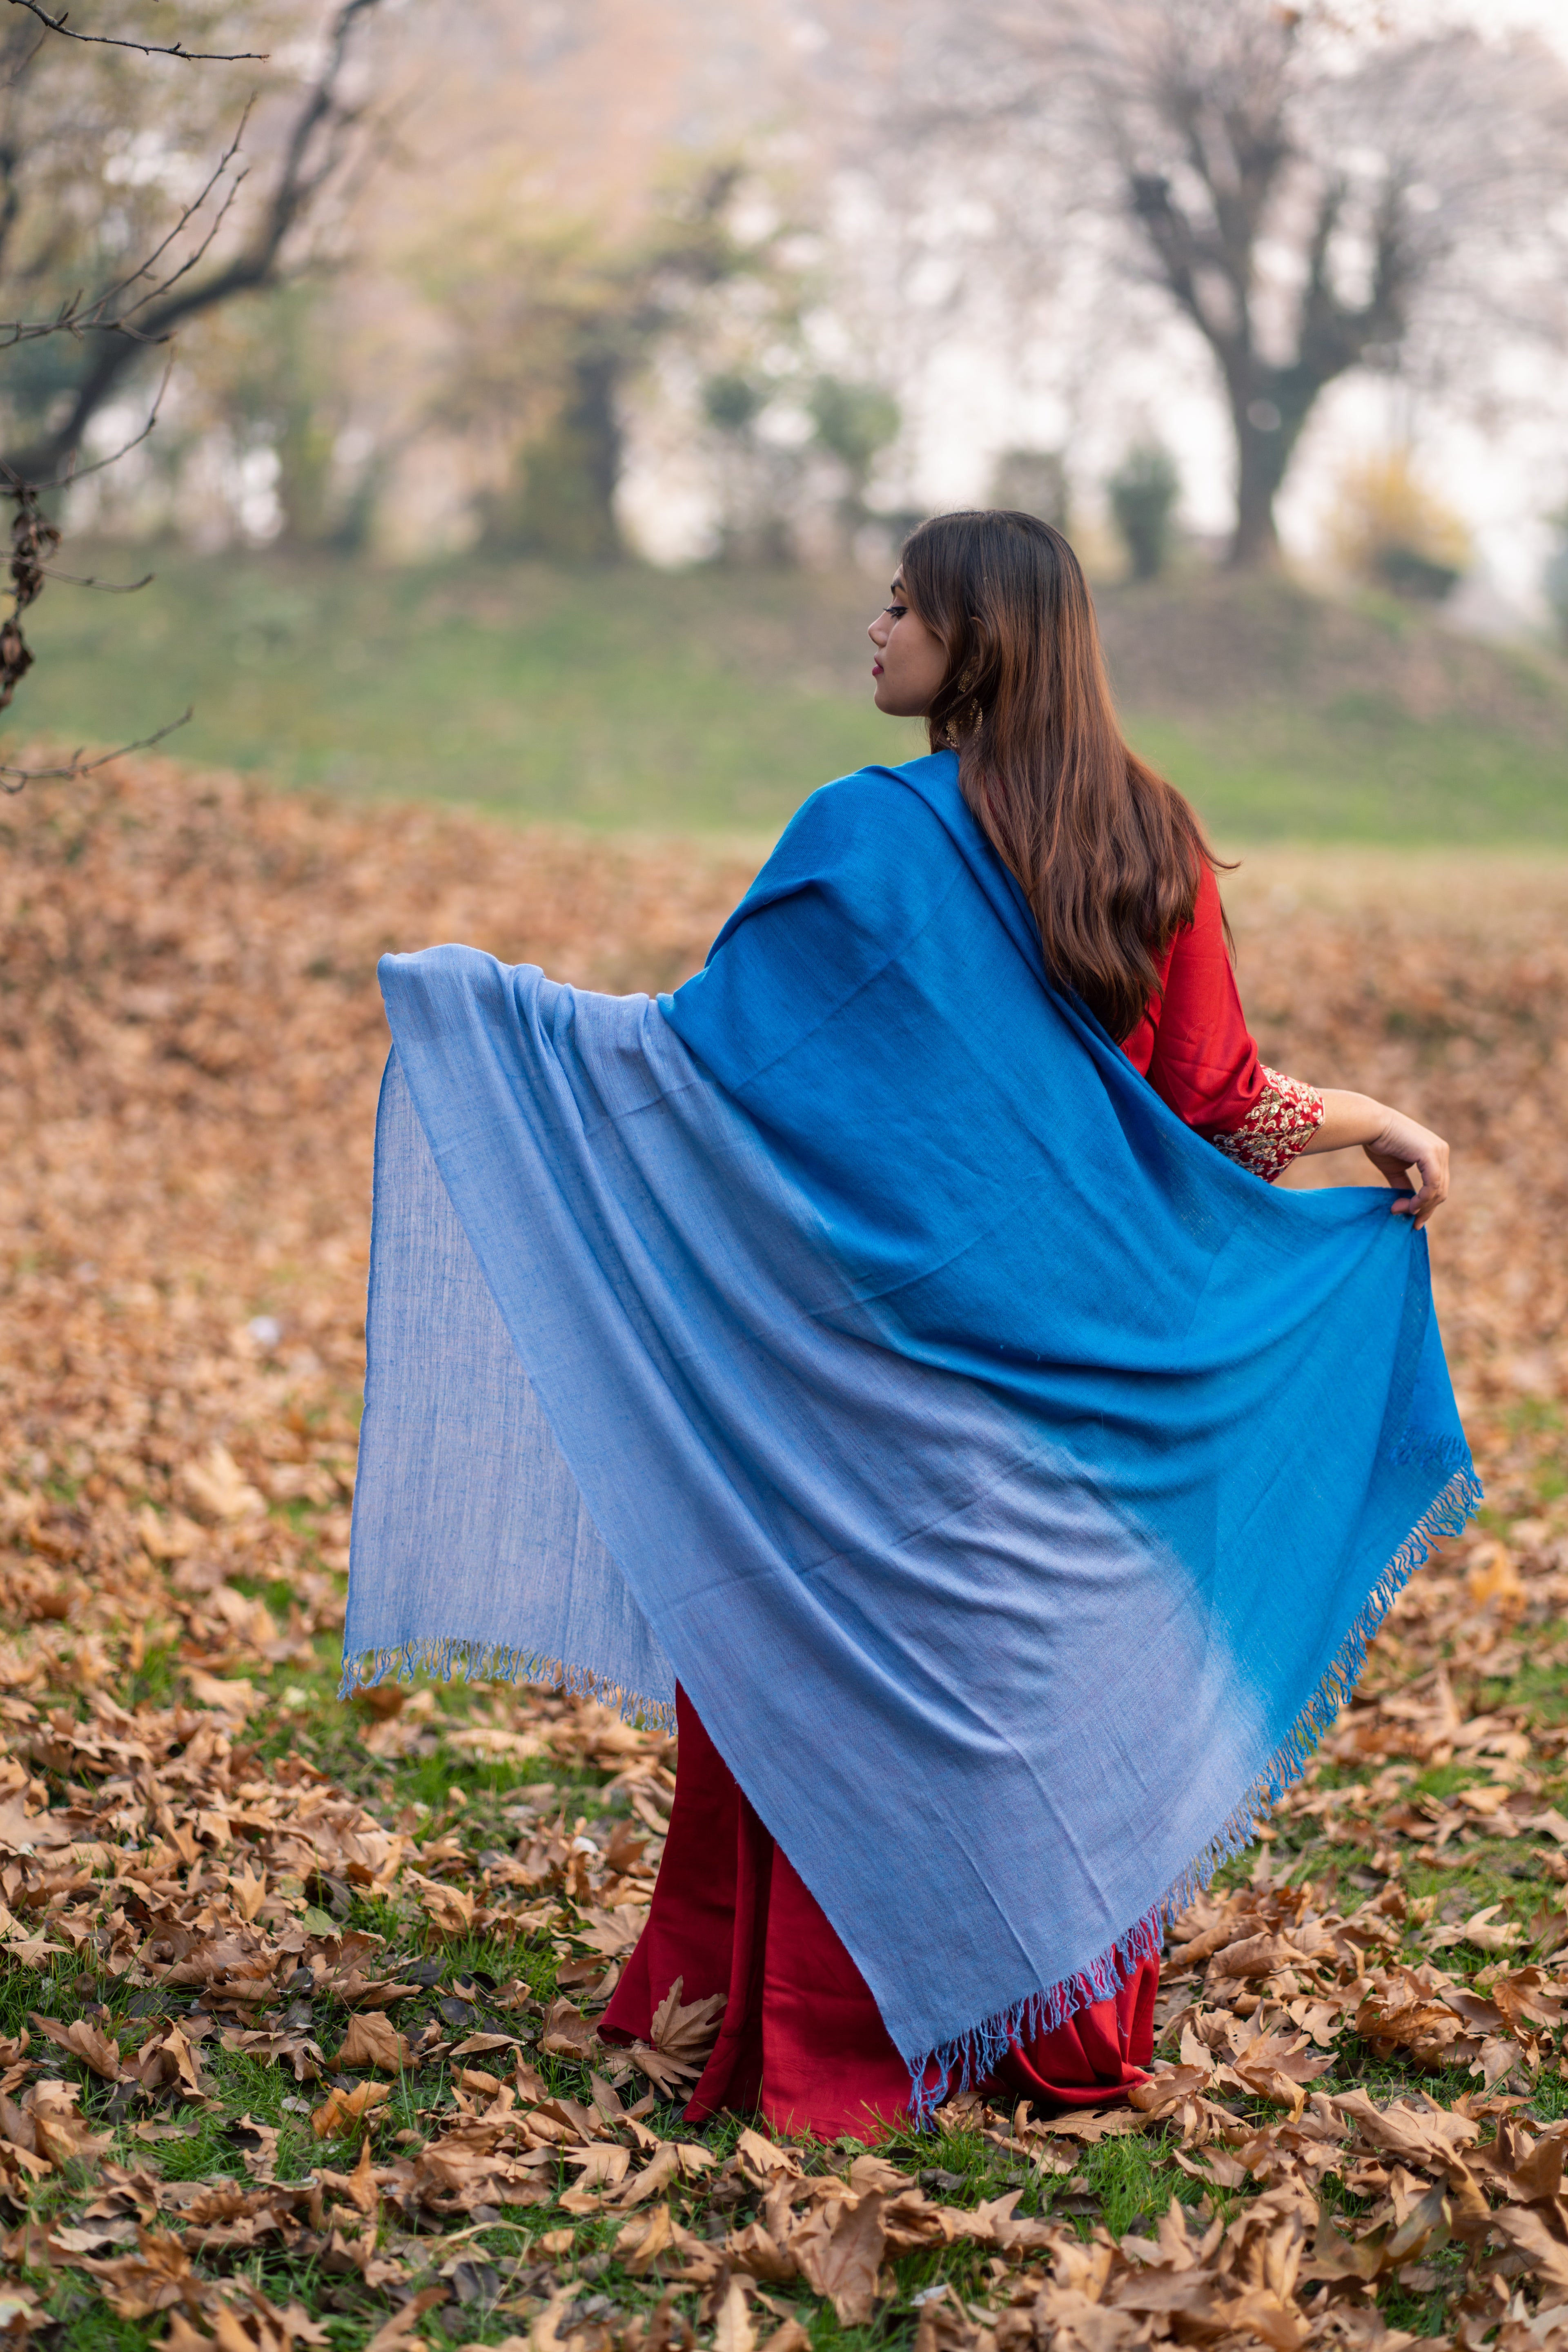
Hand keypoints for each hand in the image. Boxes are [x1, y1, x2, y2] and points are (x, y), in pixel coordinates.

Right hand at [1362, 1108, 1449, 1227]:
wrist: (1371, 1125)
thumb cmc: (1379, 1142)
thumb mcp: (1394, 1169)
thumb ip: (1403, 1185)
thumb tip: (1407, 1204)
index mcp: (1435, 1153)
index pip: (1438, 1186)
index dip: (1427, 1205)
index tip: (1413, 1220)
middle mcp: (1442, 1151)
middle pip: (1441, 1191)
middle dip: (1425, 1209)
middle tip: (1410, 1222)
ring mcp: (1439, 1152)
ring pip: (1438, 1191)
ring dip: (1421, 1206)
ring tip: (1401, 1211)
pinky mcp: (1431, 1154)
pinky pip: (1432, 1185)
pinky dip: (1422, 1199)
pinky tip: (1409, 1206)